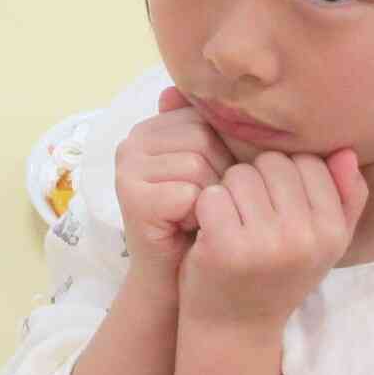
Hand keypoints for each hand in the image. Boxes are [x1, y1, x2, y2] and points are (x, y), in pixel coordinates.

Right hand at [114, 86, 238, 302]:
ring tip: (199, 218)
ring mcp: (127, 167)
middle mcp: (133, 141)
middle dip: (219, 177)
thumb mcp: (216, 175)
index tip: (218, 187)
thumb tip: (246, 92)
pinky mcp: (130, 196)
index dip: (226, 156)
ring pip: (197, 165)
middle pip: (203, 139)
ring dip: (210, 198)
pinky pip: (188, 193)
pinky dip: (198, 216)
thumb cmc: (203, 224)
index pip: (207, 119)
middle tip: (208, 207)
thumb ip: (223, 136)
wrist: (175, 282)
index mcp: (153, 128)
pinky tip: (187, 230)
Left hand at [178, 149, 368, 333]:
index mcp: (334, 231)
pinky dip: (205, 207)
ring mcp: (266, 243)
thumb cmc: (277, 274)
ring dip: (229, 191)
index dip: (284, 175)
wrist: (235, 326)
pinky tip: (210, 230)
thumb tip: (346, 151)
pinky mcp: (226, 247)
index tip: (275, 204)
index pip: (309, 161)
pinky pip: (212, 194)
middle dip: (255, 179)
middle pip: (272, 163)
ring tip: (232, 222)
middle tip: (249, 214)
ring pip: (240, 174)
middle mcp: (306, 237)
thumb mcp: (322, 243)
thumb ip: (345, 198)